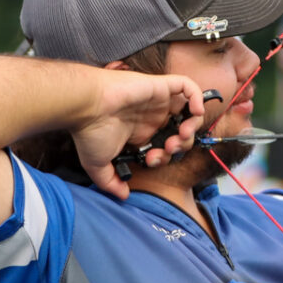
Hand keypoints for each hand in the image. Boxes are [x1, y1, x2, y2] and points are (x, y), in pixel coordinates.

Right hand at [69, 69, 204, 198]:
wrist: (86, 106)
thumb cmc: (89, 131)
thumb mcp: (98, 165)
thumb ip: (111, 182)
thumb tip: (123, 196)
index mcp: (141, 133)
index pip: (165, 146)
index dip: (165, 157)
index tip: (151, 160)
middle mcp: (151, 117)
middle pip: (181, 132)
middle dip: (182, 144)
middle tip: (169, 148)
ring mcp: (157, 101)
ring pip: (189, 110)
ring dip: (193, 124)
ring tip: (183, 133)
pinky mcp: (160, 86)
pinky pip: (188, 86)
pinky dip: (197, 97)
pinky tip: (194, 111)